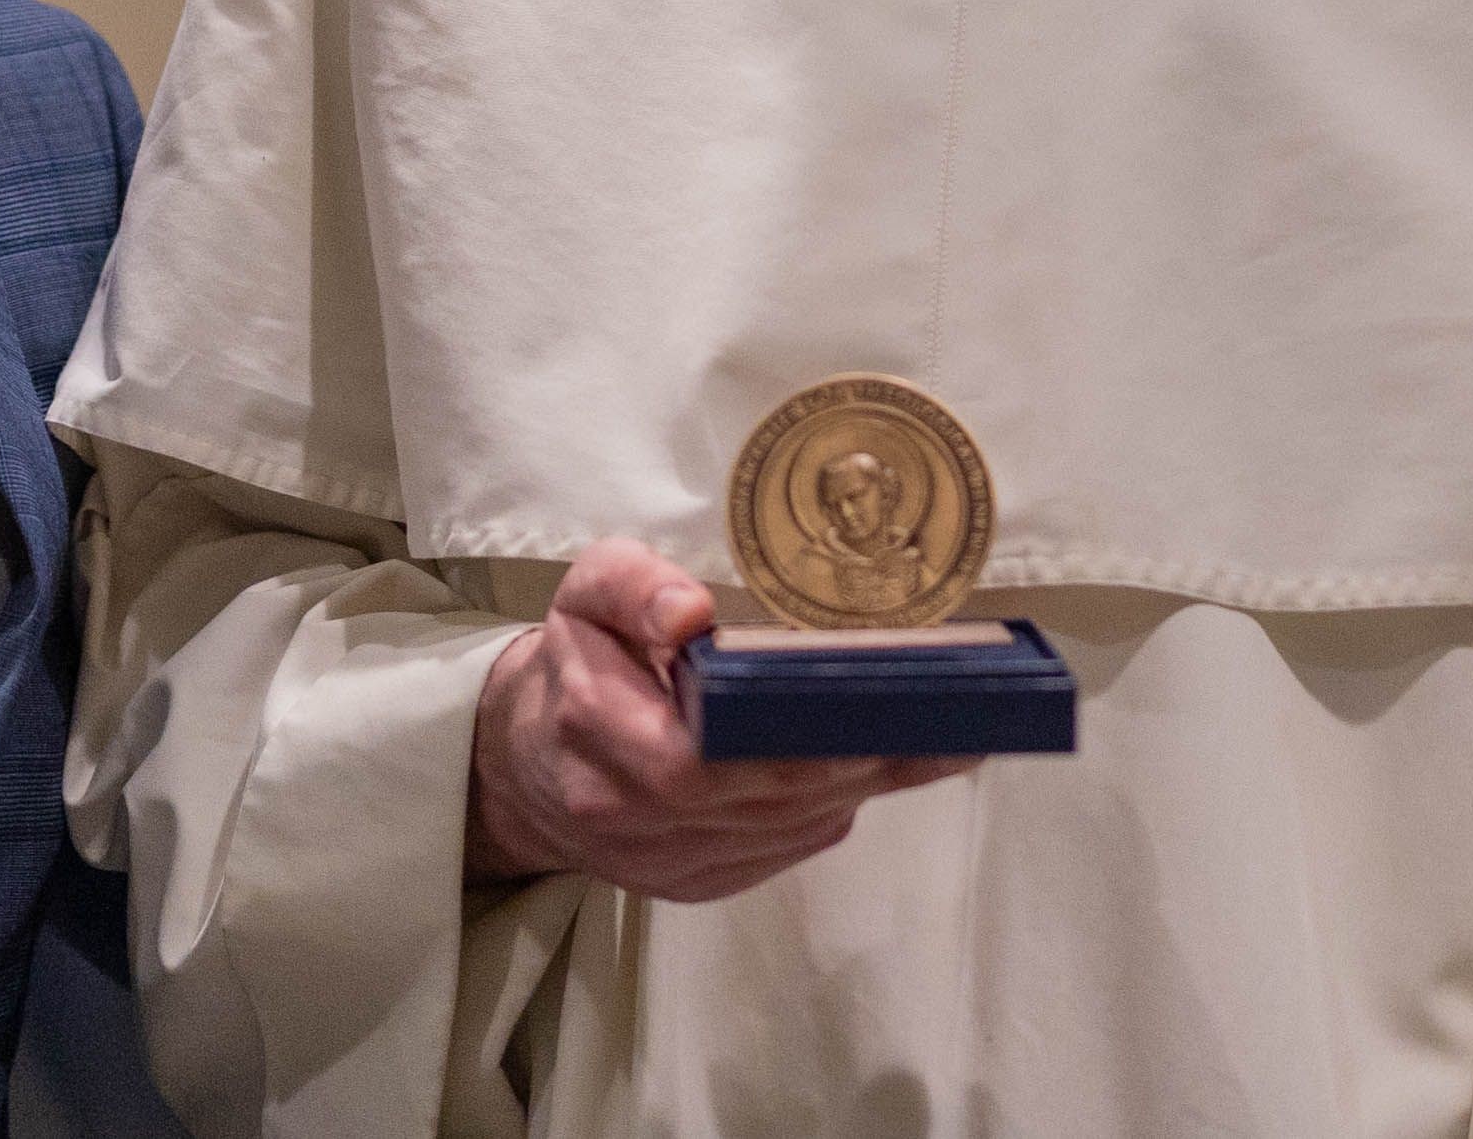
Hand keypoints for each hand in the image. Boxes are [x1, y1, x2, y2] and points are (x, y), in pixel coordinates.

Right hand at [465, 539, 967, 900]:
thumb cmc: (578, 659)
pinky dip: (832, 807)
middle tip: (946, 712)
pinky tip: (878, 765)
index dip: (803, 737)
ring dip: (862, 782)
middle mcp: (630, 813)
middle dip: (860, 755)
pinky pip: (781, 850)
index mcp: (598, 729)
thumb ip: (633, 587)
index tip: (884, 699)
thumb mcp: (586, 594)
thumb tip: (691, 612)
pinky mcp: (695, 884)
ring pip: (787, 827)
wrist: (526, 762)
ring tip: (936, 731)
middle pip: (768, 795)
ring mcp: (666, 862)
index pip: (709, 754)